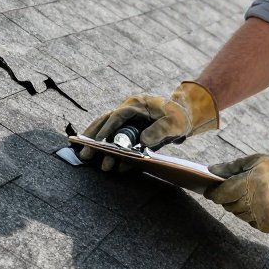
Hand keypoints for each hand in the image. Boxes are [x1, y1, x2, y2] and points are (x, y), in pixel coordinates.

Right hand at [77, 80, 219, 171]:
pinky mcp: (130, 131)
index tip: (98, 141)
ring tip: (87, 157)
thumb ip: (159, 130)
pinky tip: (111, 163)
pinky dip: (112, 151)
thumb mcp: (173, 123)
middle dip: (93, 137)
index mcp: (137, 104)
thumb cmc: (179, 117)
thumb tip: (142, 141)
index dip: (107, 129)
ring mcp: (128, 121)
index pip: (118, 116)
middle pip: (106, 121)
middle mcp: (128, 111)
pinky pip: (117, 141)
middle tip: (84, 152)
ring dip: (97, 144)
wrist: (184, 117)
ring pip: (107, 130)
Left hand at [203, 140, 268, 232]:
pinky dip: (254, 216)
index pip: (221, 194)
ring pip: (240, 215)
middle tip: (237, 190)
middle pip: (229, 206)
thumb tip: (210, 170)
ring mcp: (263, 215)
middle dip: (229, 198)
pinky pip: (253, 223)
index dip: (213, 193)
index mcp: (250, 182)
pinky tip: (263, 205)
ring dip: (241, 207)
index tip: (210, 191)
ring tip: (254, 196)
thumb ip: (232, 167)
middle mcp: (255, 201)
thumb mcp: (256, 160)